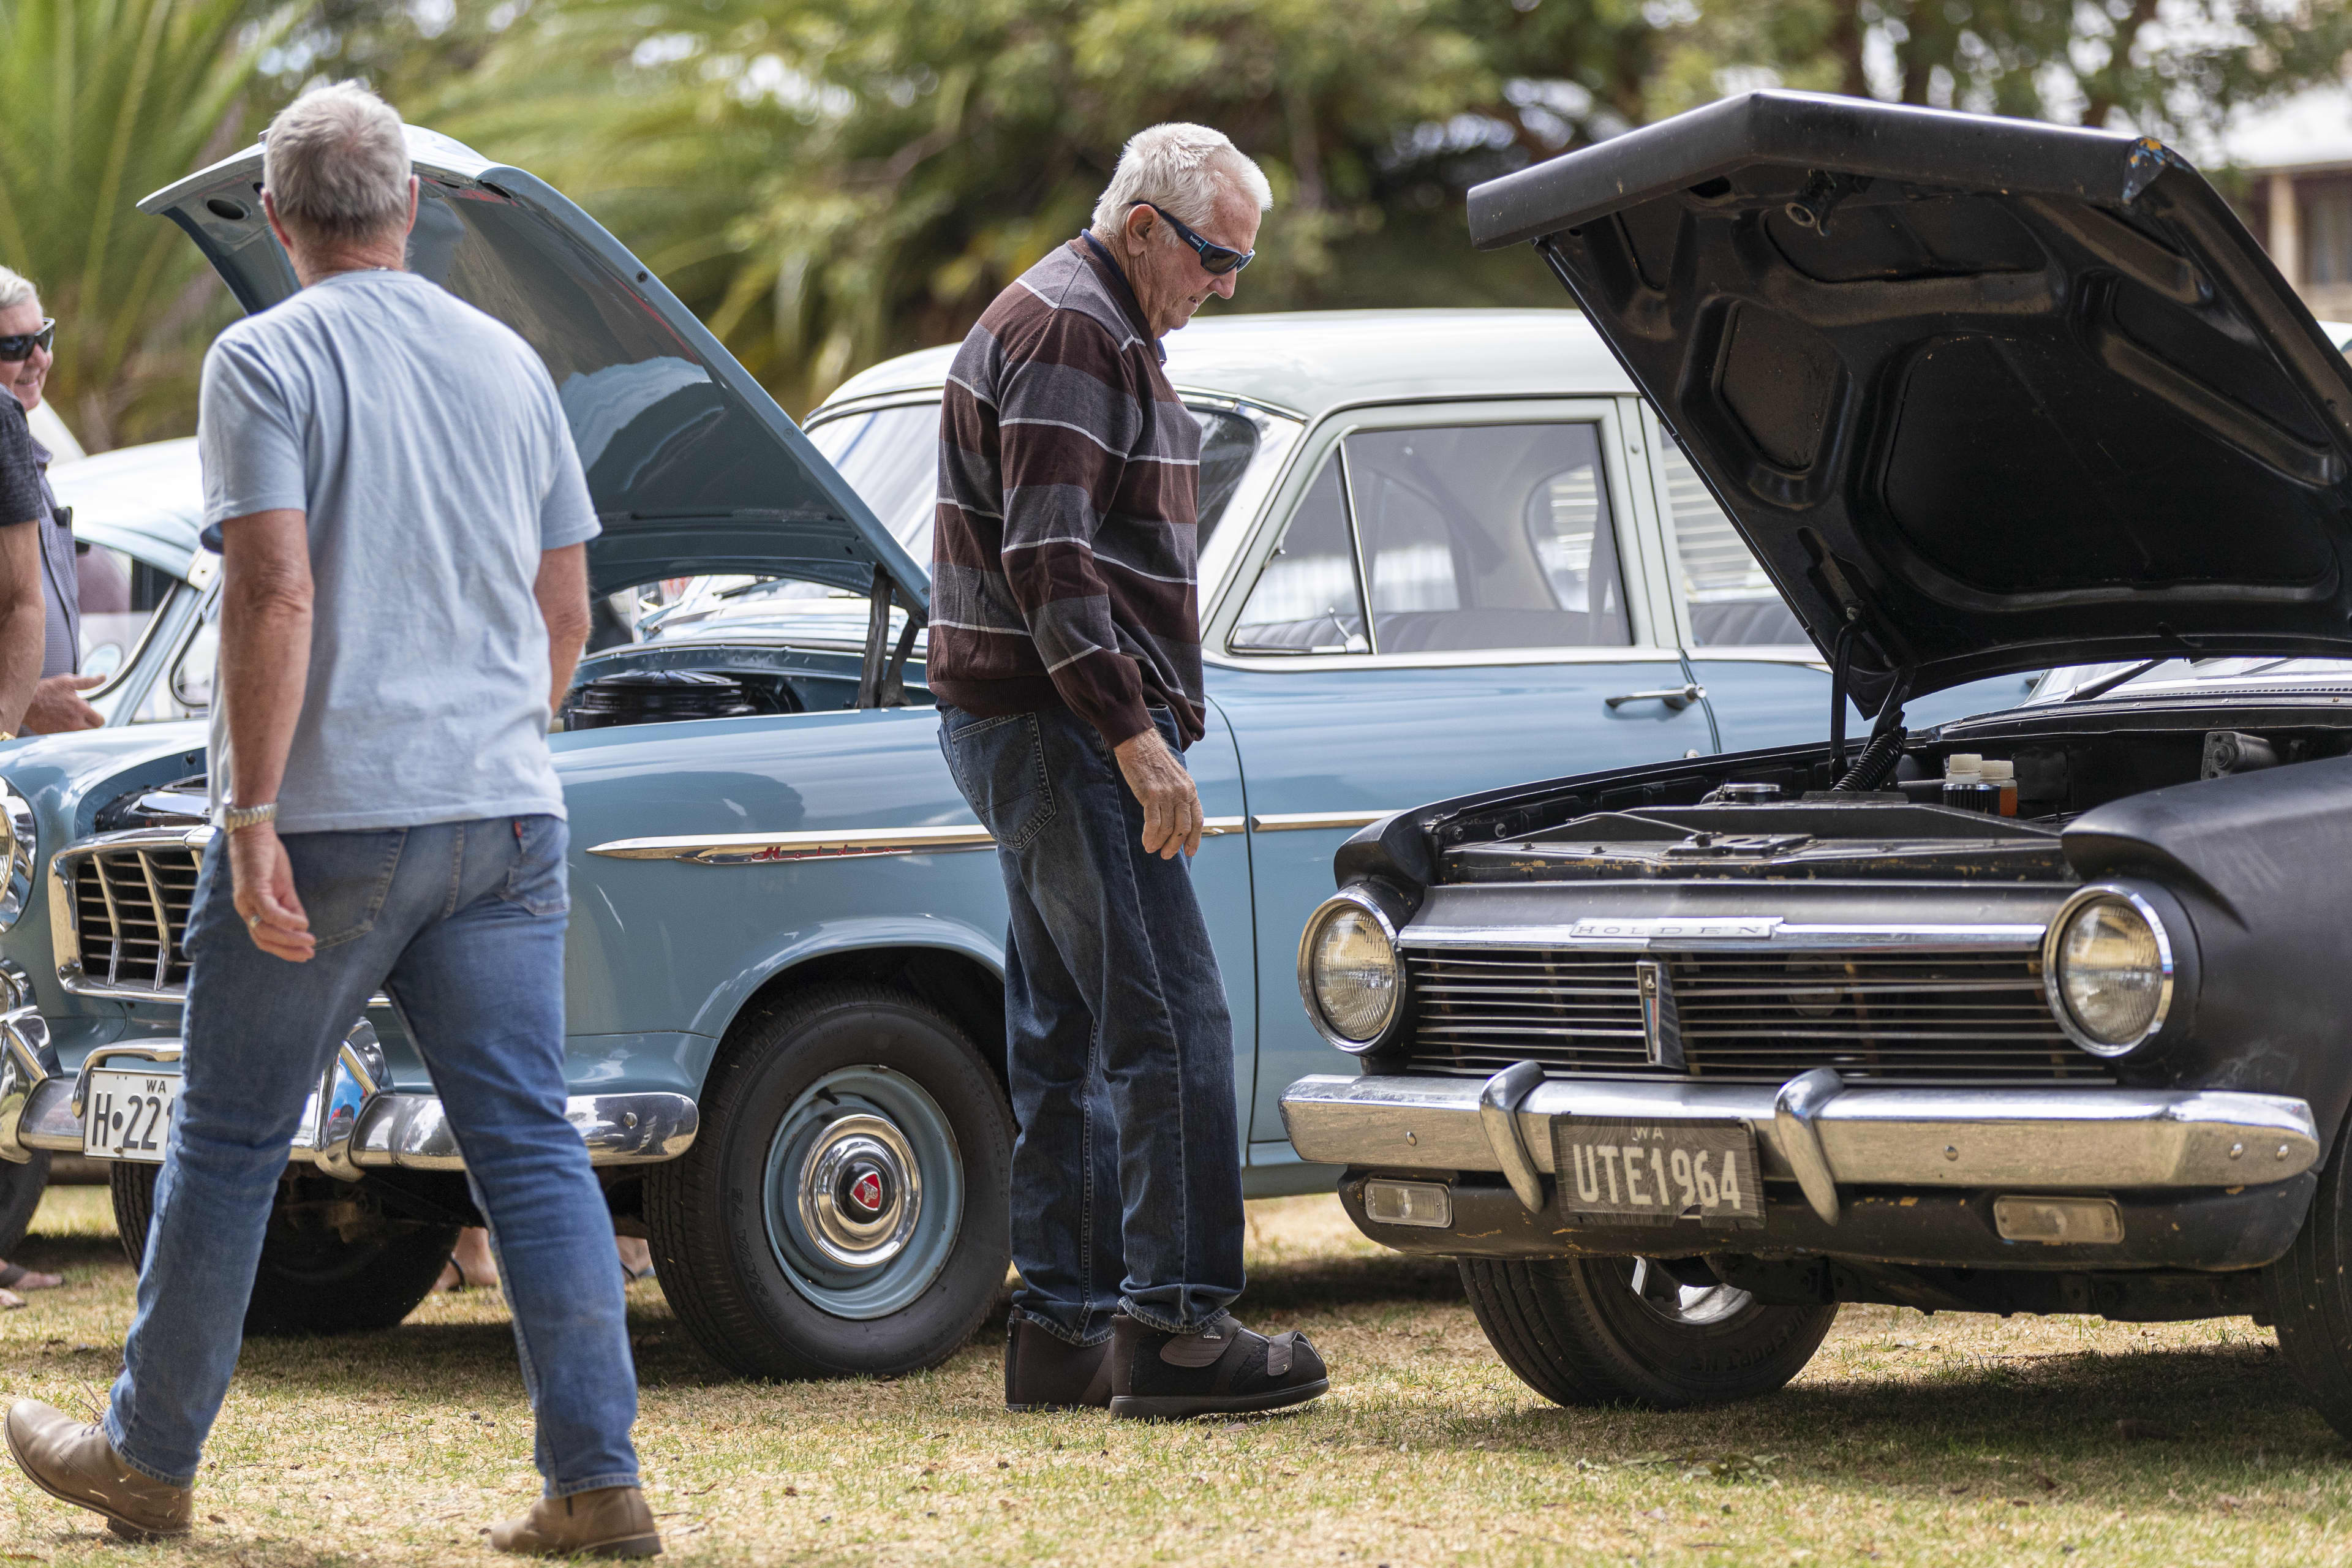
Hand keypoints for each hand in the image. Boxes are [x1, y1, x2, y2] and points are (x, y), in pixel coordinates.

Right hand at [20, 674, 104, 733]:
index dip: (98, 717)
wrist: (23, 701)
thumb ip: (88, 681)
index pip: (100, 721)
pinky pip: (66, 737)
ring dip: (79, 728)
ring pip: (80, 735)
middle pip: (92, 730)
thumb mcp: (67, 682)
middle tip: (81, 716)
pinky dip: (66, 732)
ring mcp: (64, 731)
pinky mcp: (54, 736)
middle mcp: (74, 723)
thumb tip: (103, 677)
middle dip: (90, 723)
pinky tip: (59, 722)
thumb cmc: (45, 690)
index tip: (92, 714)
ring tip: (69, 718)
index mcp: (81, 709)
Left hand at [228, 823, 313, 961]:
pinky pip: (270, 912)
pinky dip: (287, 921)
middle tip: (308, 955)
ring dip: (289, 939)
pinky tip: (303, 924)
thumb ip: (290, 907)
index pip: (263, 938)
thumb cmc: (266, 856)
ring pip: (266, 930)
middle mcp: (245, 908)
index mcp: (251, 908)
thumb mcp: (282, 886)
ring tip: (309, 940)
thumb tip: (302, 926)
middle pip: (263, 939)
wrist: (254, 832)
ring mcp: (247, 899)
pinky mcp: (254, 889)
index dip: (283, 949)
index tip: (304, 954)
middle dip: (286, 951)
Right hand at [1113, 726, 1202, 859]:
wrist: (1140, 744)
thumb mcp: (1176, 778)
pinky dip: (1150, 836)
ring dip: (1160, 843)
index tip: (1190, 851)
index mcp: (1190, 789)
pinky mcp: (1151, 795)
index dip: (1195, 838)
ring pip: (1168, 828)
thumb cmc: (1154, 762)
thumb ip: (1180, 795)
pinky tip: (1146, 842)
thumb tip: (1178, 818)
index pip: (1197, 820)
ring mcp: (1167, 794)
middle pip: (1183, 828)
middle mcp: (1182, 793)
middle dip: (1175, 845)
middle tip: (1167, 855)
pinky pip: (1153, 823)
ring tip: (1152, 849)